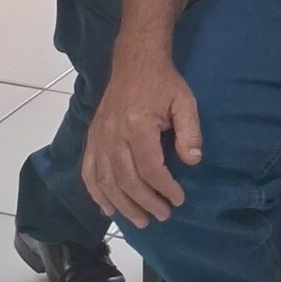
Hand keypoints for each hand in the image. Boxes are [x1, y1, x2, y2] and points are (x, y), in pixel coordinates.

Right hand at [81, 49, 201, 227]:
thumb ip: (190, 132)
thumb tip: (192, 161)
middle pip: (127, 180)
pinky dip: (96, 192)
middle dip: (146, 203)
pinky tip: (107, 208)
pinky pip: (88, 171)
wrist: (134, 61)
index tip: (178, 200)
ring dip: (122, 205)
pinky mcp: (91, 137)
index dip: (165, 188)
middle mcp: (113, 134)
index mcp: (137, 125)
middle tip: (162, 216)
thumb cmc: (163, 82)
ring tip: (140, 220)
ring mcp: (99, 137)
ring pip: (106, 181)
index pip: (150, 168)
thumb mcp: (185, 102)